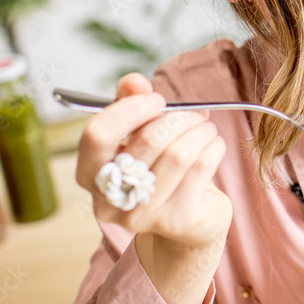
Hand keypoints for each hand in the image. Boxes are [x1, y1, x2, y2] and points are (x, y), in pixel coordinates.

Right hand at [76, 72, 232, 248]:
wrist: (190, 217)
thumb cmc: (159, 167)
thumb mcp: (139, 133)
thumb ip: (131, 103)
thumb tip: (134, 82)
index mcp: (90, 173)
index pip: (97, 134)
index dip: (130, 109)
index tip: (157, 100)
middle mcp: (109, 200)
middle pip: (146, 141)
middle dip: (178, 118)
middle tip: (195, 113)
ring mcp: (141, 215)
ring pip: (178, 154)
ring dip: (200, 131)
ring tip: (206, 127)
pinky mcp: (175, 220)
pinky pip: (200, 168)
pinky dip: (213, 147)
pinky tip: (214, 145)